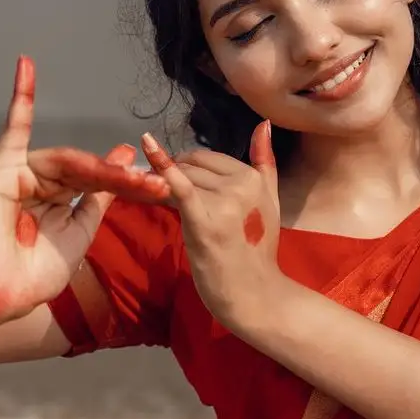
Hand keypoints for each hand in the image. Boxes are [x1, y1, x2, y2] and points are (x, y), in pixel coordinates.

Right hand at [0, 55, 169, 324]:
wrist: (1, 301)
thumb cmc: (37, 273)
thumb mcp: (81, 231)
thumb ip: (100, 194)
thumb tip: (126, 155)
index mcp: (57, 195)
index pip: (98, 180)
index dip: (129, 183)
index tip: (160, 188)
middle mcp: (39, 181)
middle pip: (87, 169)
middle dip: (121, 178)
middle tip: (154, 184)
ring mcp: (19, 174)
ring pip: (69, 162)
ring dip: (101, 169)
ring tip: (128, 179)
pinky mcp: (0, 172)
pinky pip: (12, 131)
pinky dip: (19, 97)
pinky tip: (26, 68)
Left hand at [139, 120, 285, 329]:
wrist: (254, 294)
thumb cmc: (258, 251)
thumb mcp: (270, 201)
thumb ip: (265, 162)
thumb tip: (262, 123)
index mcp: (254, 177)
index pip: (209, 158)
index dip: (189, 169)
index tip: (178, 186)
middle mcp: (241, 184)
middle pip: (192, 166)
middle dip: (175, 176)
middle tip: (168, 199)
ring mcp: (224, 202)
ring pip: (181, 179)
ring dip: (163, 186)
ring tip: (160, 204)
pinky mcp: (204, 222)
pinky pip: (180, 188)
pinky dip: (163, 167)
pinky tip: (149, 146)